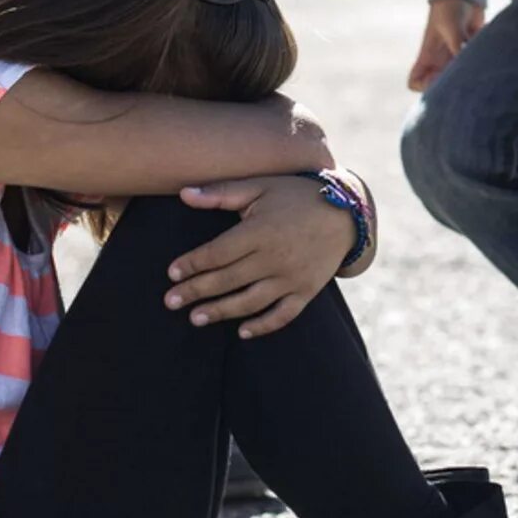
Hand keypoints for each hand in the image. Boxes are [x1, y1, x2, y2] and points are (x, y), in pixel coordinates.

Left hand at [164, 176, 356, 337]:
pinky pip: (283, 315)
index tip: (171, 272)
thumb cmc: (296, 195)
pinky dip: (262, 326)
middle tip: (170, 301)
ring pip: (250, 302)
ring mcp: (292, 277)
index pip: (217, 253)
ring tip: (196, 318)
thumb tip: (183, 194)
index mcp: (261, 231)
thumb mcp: (261, 185)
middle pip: (228, 280)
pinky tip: (242, 332)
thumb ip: (221, 192)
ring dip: (221, 312)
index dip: (192, 264)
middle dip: (196, 292)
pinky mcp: (307, 291)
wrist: (347, 213)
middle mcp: (275, 258)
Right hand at [408, 0, 484, 91]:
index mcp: (428, 56)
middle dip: (450, 86)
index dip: (424, 86)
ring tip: (475, 65)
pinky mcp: (470, 50)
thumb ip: (458, 49)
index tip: (437, 79)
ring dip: (467, 74)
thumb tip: (466, 67)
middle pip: (439, 85)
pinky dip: (481, 61)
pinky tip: (483, 50)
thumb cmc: (449, 8)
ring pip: (458, 77)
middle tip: (462, 76)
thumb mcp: (451, 29)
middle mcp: (440, 60)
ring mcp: (455, 56)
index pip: (415, 82)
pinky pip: (474, 64)